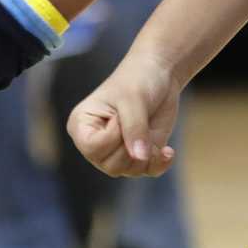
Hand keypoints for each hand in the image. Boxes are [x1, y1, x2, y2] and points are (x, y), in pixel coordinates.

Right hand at [67, 56, 180, 176]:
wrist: (159, 75)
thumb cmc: (137, 80)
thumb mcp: (134, 99)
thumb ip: (134, 128)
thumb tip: (140, 157)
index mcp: (81, 125)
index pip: (92, 148)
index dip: (113, 136)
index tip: (120, 115)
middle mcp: (94, 143)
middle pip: (110, 165)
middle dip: (130, 146)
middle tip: (137, 120)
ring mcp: (115, 151)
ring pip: (128, 171)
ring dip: (145, 154)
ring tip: (149, 130)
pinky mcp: (137, 155)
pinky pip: (147, 172)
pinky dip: (159, 162)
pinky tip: (166, 149)